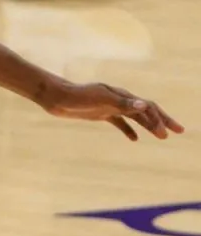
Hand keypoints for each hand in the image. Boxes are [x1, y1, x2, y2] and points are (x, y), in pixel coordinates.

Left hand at [41, 81, 183, 140]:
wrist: (57, 97)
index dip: (159, 118)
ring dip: (149, 126)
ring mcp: (110, 107)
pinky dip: (128, 130)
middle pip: (145, 110)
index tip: (167, 133)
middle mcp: (119, 100)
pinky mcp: (100, 114)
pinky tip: (134, 140)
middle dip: (162, 120)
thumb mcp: (101, 99)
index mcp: (122, 95)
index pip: (146, 107)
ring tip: (162, 137)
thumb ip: (122, 103)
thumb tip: (144, 105)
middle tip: (178, 131)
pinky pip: (119, 122)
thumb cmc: (78, 96)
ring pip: (135, 117)